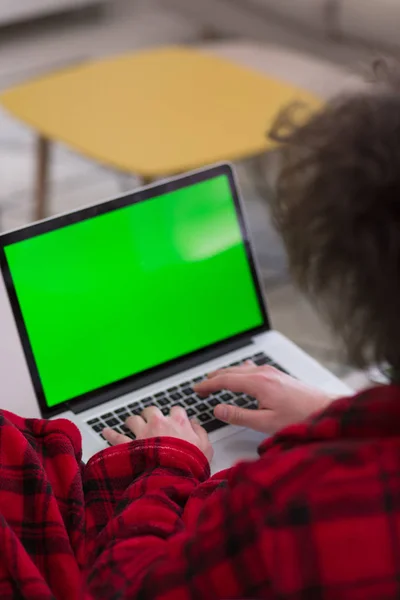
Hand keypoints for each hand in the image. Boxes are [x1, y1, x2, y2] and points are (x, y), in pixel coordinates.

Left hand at [103, 405, 213, 462]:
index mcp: (179, 422)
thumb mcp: (206, 448)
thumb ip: (201, 432)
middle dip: (150, 415)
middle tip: (150, 421)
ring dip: (132, 422)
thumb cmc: (191, 465)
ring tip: (131, 424)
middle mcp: (159, 423)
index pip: (176, 410)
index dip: (174, 416)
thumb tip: (195, 424)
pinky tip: (105, 431)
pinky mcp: (131, 446)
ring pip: (133, 419)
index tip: (173, 421)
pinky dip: (110, 434)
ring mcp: (143, 433)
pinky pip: (117, 437)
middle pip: (152, 410)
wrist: (175, 477)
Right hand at [194, 362, 334, 434]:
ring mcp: (271, 372)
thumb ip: (239, 416)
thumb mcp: (265, 423)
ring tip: (214, 381)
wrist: (327, 410)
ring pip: (240, 370)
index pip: (225, 381)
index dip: (208, 385)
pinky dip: (238, 373)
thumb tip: (218, 410)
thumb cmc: (301, 418)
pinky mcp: (277, 375)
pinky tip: (239, 374)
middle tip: (200, 388)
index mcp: (258, 383)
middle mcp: (263, 373)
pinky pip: (251, 369)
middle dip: (213, 379)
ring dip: (225, 375)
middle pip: (230, 372)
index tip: (196, 390)